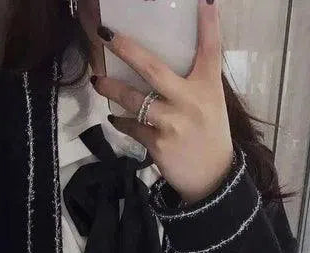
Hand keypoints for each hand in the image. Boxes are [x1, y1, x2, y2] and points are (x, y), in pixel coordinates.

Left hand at [92, 0, 233, 204]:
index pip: (210, 50)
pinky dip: (120, 121)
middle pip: (153, 69)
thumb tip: (166, 61)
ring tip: (97, 82)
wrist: (212, 178)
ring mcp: (172, 124)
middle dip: (127, 50)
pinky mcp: (158, 144)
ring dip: (111, 89)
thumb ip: (195, 79)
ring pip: (134, 100)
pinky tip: (114, 117)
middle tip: (106, 35)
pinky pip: (132, 127)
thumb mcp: (211, 102)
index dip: (208, 24)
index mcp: (207, 87)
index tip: (204, 1)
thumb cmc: (209, 135)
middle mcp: (190, 102)